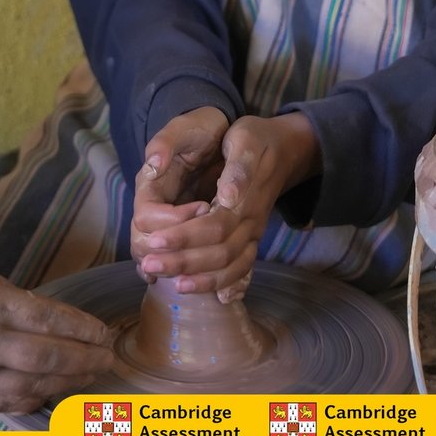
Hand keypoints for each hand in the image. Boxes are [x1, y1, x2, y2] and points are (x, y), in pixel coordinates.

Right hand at [0, 261, 114, 414]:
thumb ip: (7, 293)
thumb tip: (44, 313)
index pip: (51, 319)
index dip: (84, 329)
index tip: (105, 334)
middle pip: (50, 356)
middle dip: (86, 359)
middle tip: (108, 360)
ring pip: (34, 383)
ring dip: (68, 382)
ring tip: (89, 377)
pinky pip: (8, 402)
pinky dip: (35, 398)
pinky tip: (52, 392)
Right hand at [130, 107, 228, 280]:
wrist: (212, 135)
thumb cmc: (198, 130)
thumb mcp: (186, 127)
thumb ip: (167, 141)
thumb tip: (153, 162)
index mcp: (149, 187)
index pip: (145, 218)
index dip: (174, 220)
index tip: (205, 207)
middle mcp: (153, 210)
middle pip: (145, 247)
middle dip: (175, 252)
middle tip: (211, 240)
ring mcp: (165, 224)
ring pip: (159, 261)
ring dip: (183, 269)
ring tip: (214, 267)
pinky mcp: (182, 234)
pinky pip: (177, 264)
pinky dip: (193, 277)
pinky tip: (217, 288)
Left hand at [137, 114, 318, 302]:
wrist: (285, 148)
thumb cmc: (257, 139)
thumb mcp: (245, 138)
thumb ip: (238, 167)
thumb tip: (227, 196)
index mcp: (245, 199)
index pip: (214, 227)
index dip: (184, 237)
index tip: (155, 241)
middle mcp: (251, 221)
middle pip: (219, 253)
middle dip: (183, 262)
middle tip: (150, 264)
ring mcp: (254, 233)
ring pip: (230, 266)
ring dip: (200, 279)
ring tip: (169, 282)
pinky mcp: (252, 238)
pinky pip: (242, 269)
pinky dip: (226, 284)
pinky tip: (213, 297)